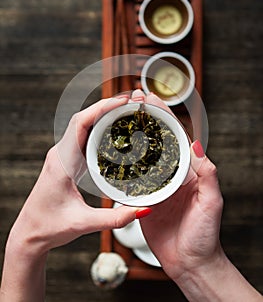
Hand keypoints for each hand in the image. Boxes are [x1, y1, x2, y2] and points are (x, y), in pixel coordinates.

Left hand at [8, 95, 148, 254]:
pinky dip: (99, 128)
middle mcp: (60, 154)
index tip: (123, 102)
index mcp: (61, 162)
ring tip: (126, 112)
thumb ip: (115, 219)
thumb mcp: (83, 223)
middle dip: (107, 106)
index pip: (80, 123)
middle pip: (83, 118)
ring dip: (103, 115)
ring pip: (83, 126)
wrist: (30, 234)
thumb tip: (142, 210)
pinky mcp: (67, 161)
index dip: (102, 108)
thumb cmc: (49, 227)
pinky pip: (83, 137)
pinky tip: (114, 131)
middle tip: (131, 104)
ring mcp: (63, 156)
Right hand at [135, 91, 223, 279]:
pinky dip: (123, 165)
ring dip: (133, 137)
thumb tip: (199, 146)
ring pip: (142, 156)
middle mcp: (171, 175)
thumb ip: (208, 175)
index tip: (151, 100)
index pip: (176, 137)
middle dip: (145, 120)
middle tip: (131, 102)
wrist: (190, 262)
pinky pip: (131, 179)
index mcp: (188, 171)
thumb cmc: (205, 234)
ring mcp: (156, 186)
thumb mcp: (212, 202)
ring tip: (119, 120)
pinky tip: (114, 154)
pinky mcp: (143, 199)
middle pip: (156, 141)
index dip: (164, 117)